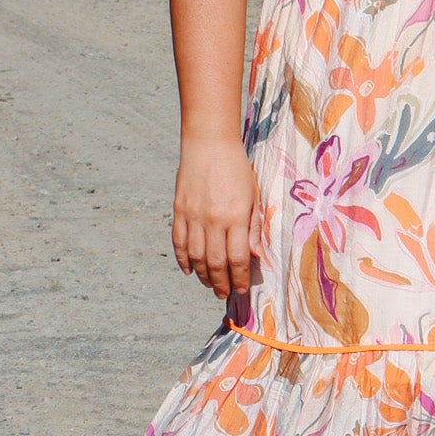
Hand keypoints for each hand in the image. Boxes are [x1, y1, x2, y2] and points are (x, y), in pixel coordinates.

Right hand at [172, 138, 262, 297]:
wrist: (209, 142)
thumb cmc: (237, 167)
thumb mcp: (254, 194)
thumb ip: (254, 226)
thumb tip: (255, 256)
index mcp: (236, 216)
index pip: (238, 258)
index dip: (239, 277)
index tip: (241, 289)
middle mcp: (213, 219)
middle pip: (215, 262)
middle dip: (221, 282)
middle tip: (224, 293)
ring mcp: (193, 215)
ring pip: (195, 257)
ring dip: (202, 275)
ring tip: (210, 285)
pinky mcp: (179, 210)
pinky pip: (179, 242)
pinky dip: (183, 259)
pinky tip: (189, 270)